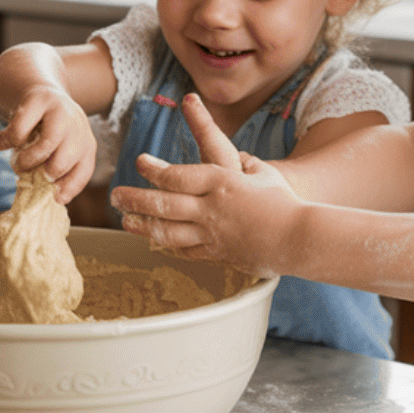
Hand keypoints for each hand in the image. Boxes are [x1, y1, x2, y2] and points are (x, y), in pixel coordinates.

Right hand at [0, 84, 95, 201]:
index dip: (68, 189)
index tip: (53, 198)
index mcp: (86, 145)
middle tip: (27, 175)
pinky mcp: (40, 99)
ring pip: (46, 145)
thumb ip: (52, 171)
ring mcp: (61, 112)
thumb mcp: (57, 150)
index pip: (82, 172)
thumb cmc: (46, 131)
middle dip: (41, 175)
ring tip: (16, 162)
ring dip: (25, 160)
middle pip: (63, 163)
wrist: (39, 91)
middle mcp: (78, 128)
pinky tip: (2, 142)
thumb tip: (48, 199)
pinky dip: (7, 141)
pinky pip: (20, 129)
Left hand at [109, 93, 299, 277]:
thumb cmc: (284, 201)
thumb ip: (247, 165)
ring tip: (125, 221)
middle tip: (115, 196)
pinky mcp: (217, 254)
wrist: (298, 237)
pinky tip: (156, 241)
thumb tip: (242, 158)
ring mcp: (211, 233)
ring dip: (142, 226)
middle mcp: (210, 207)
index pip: (178, 175)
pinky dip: (168, 245)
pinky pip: (186, 250)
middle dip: (135, 199)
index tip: (140, 163)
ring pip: (167, 231)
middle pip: (163, 203)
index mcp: (220, 181)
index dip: (155, 170)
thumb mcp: (264, 175)